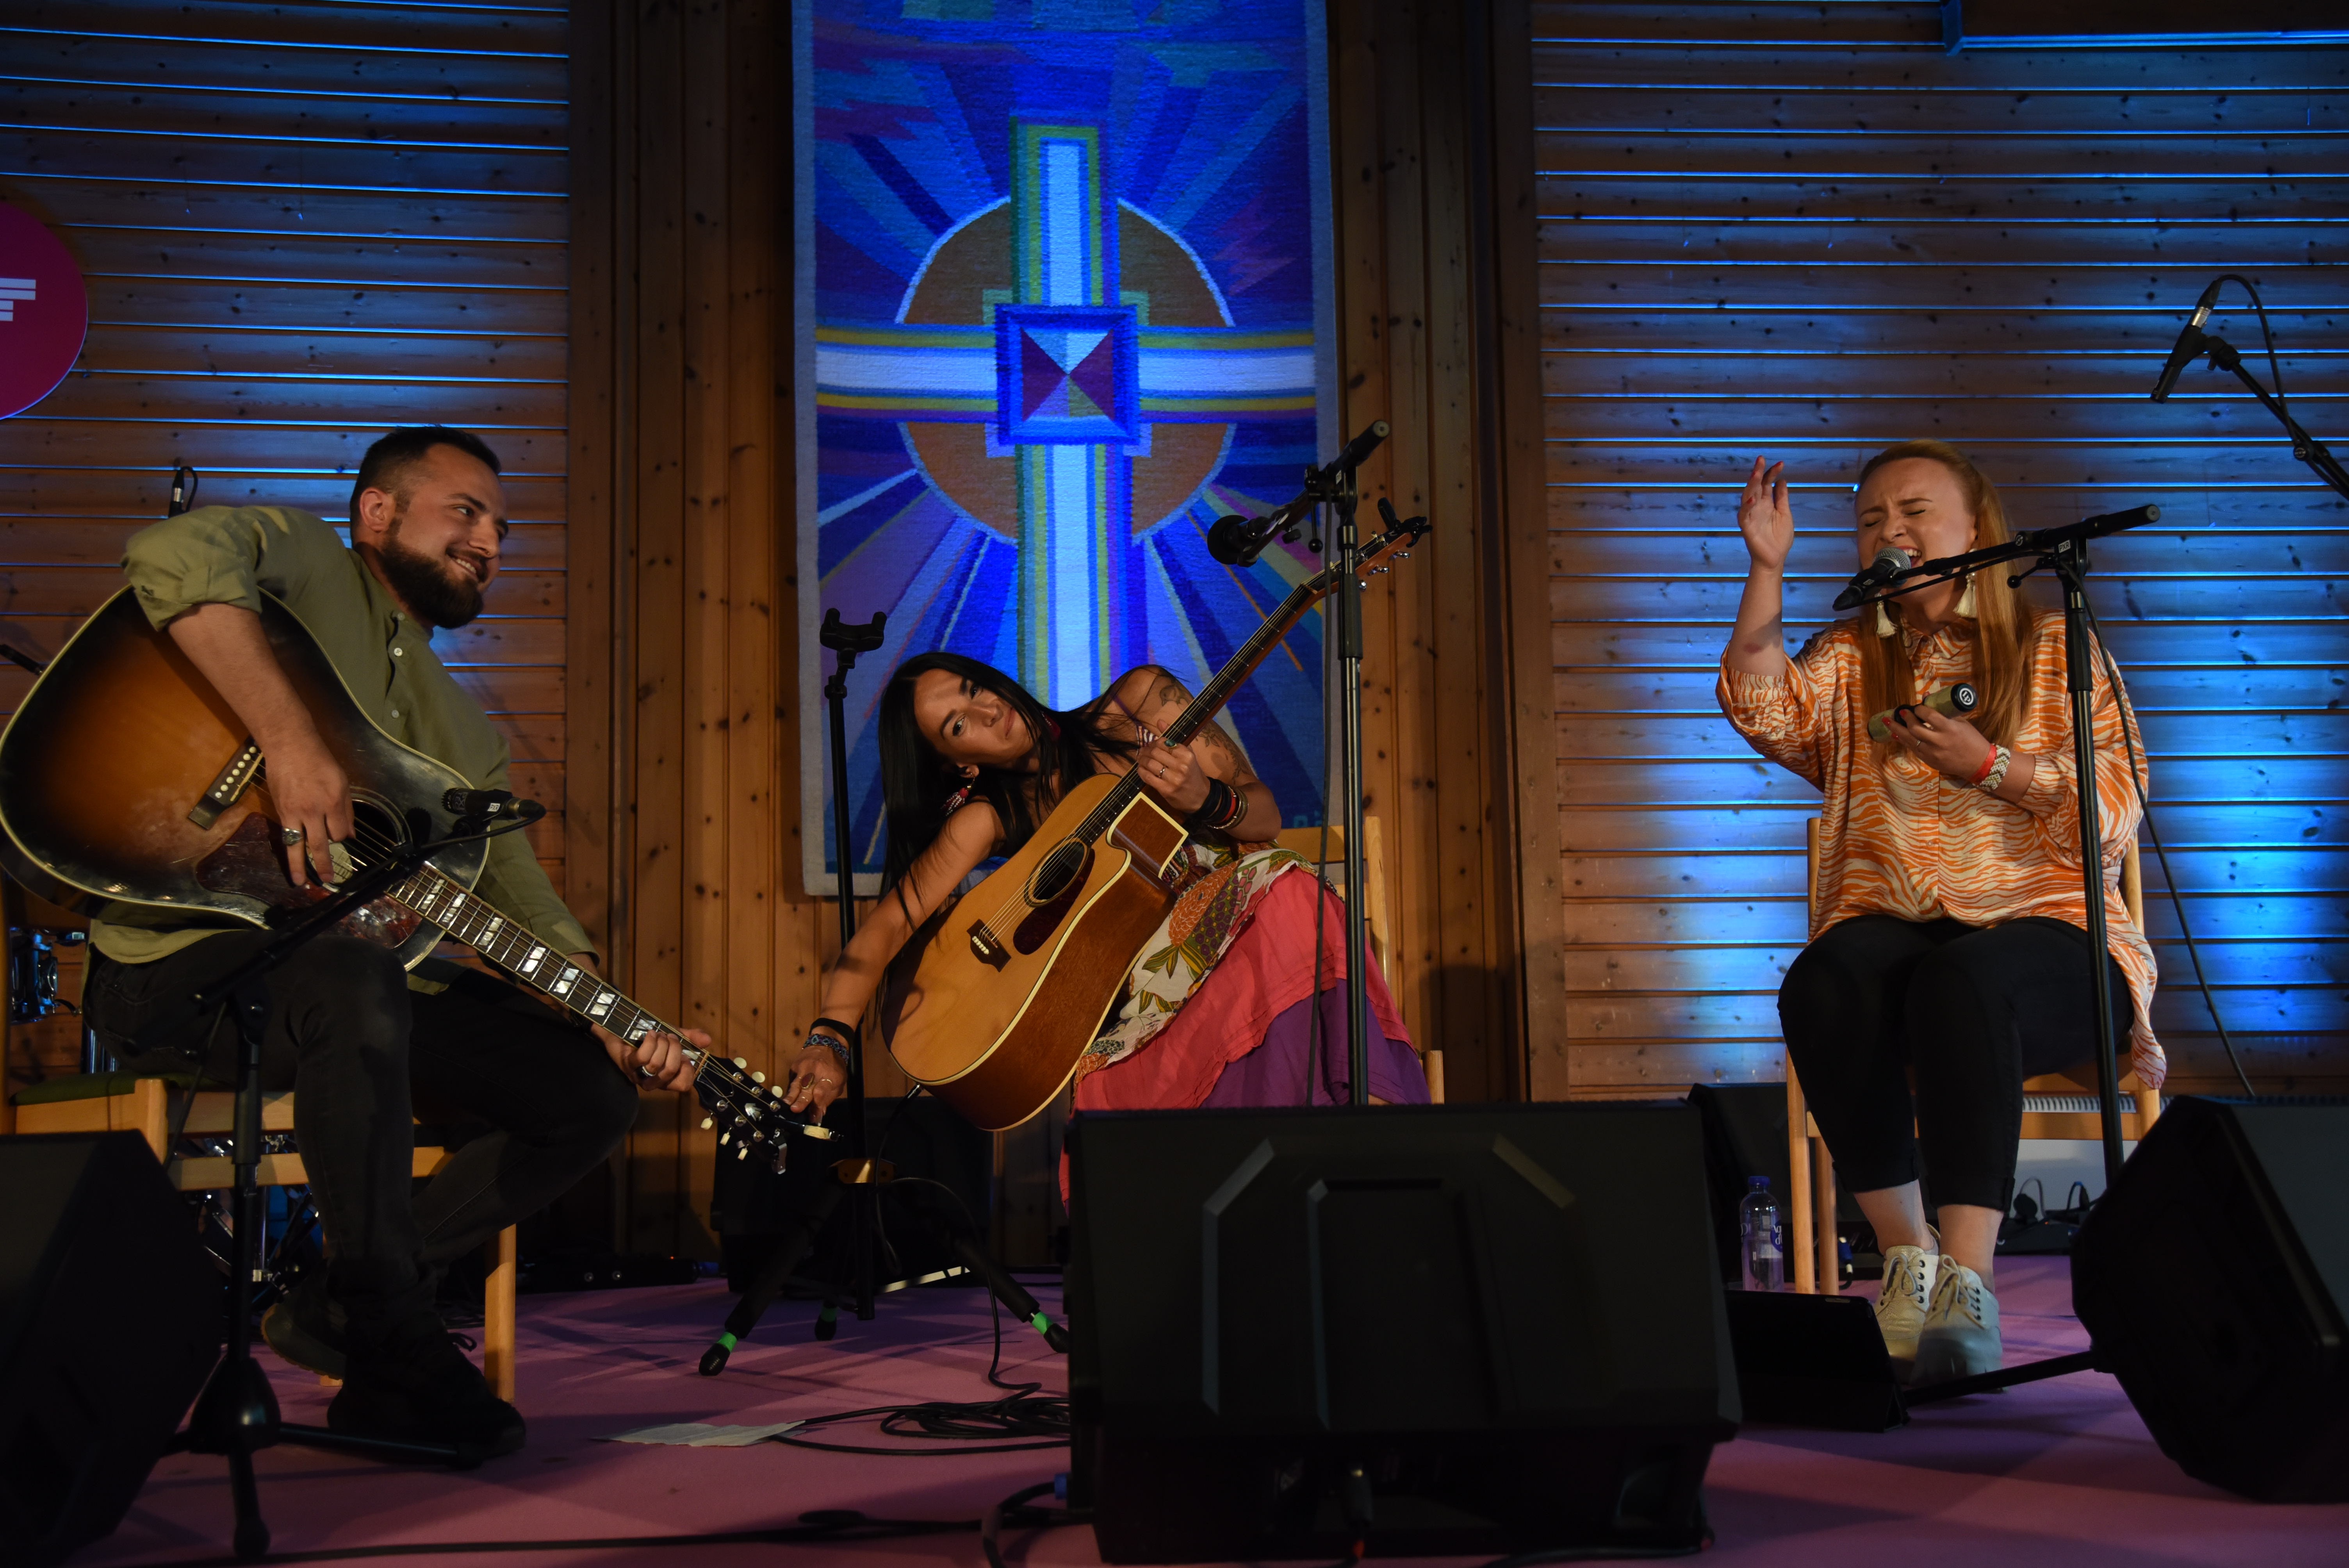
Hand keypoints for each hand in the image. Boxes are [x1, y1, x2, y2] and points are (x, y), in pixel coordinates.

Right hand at [266, 732, 354, 886]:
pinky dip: (290, 851)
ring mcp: (296, 812)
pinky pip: (287, 835)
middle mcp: (316, 810)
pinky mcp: (281, 811)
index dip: (341, 838)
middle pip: (322, 843)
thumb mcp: (342, 782)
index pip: (340, 832)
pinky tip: (291, 863)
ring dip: (302, 866)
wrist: (290, 746)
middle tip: (329, 880)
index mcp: (335, 801)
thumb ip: (347, 810)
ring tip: (304, 883)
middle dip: (325, 864)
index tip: (339, 838)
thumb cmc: (320, 761)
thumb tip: (351, 835)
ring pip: (300, 845)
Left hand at [592, 1020, 705, 1090]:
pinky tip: (650, 1034)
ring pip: (656, 1064)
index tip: (685, 1056)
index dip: (688, 1069)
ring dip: (661, 1043)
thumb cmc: (650, 1037)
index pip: (684, 1085)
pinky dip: (650, 1041)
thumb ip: (692, 1039)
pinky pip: (643, 1057)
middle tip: (670, 1037)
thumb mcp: (675, 1036)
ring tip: (658, 1035)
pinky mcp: (627, 1064)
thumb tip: (708, 1040)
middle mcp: (653, 1081)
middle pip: (670, 1071)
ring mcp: (639, 1074)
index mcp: (667, 1078)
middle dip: (674, 1049)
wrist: (624, 1027)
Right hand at [783, 1039, 850, 1121]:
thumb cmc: (835, 1066)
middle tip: (795, 1110)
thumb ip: (829, 1097)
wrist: (826, 1044)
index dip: (817, 1104)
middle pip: (807, 1088)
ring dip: (790, 1096)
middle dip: (801, 1100)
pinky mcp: (794, 1067)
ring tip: (785, 1105)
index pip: (822, 1091)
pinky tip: (787, 1100)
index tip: (814, 1116)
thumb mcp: (839, 1081)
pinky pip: (791, 1081)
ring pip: (796, 1085)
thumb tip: (819, 1114)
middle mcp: (816, 1071)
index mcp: (831, 1076)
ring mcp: (803, 1068)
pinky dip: (790, 1091)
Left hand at [1135, 734, 1208, 813]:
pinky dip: (1141, 772)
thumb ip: (1173, 739)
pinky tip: (1141, 770)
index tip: (1150, 745)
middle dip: (1145, 751)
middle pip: (1155, 752)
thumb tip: (1159, 721)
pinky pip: (1148, 777)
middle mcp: (1181, 765)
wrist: (1201, 797)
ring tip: (1140, 760)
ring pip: (1150, 764)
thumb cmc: (1193, 774)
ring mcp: (1173, 779)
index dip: (1153, 743)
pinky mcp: (1166, 790)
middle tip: (1142, 752)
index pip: (1163, 743)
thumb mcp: (1187, 754)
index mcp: (1187, 754)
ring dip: (1141, 760)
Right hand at [1738, 456, 1793, 573]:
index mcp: (1767, 503)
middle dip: (1758, 472)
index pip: (1767, 483)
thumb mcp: (1785, 514)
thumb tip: (1782, 480)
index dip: (1772, 473)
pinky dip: (1747, 506)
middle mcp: (1757, 507)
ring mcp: (1751, 516)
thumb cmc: (1779, 538)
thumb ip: (1782, 498)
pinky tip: (1753, 498)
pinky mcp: (1746, 527)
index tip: (1781, 463)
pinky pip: (1744, 515)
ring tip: (1756, 473)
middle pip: (1756, 486)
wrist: (1775, 559)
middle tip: (1761, 459)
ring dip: (1751, 485)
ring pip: (1748, 496)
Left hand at [1885, 704, 1993, 781]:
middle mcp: (1939, 741)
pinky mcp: (1929, 761)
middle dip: (1905, 719)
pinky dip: (1904, 741)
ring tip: (1887, 721)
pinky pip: (1913, 749)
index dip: (1919, 710)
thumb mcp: (1961, 723)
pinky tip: (1896, 734)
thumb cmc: (1972, 740)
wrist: (1978, 763)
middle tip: (1900, 712)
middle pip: (1915, 729)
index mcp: (1949, 729)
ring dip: (1897, 730)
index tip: (1915, 706)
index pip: (1929, 716)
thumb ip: (1943, 711)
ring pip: (1910, 740)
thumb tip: (1926, 696)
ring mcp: (1932, 753)